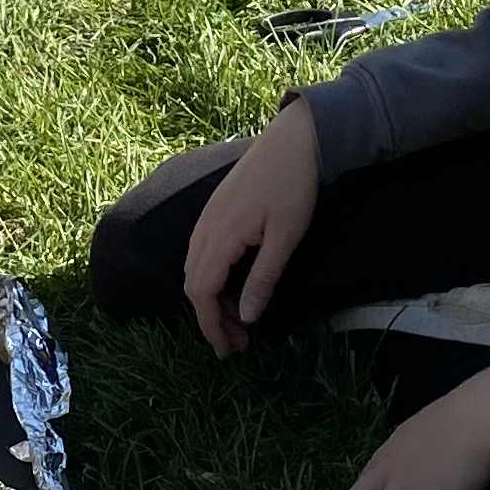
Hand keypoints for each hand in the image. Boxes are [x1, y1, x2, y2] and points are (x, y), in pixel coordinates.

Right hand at [180, 103, 321, 354]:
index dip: (212, 326)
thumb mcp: (285, 237)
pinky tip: (235, 285)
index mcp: (220, 237)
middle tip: (238, 344)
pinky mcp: (216, 209)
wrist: (295, 137)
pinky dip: (212, 277)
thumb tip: (247, 317)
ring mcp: (208, 216)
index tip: (229, 351)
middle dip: (212, 319)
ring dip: (212, 299)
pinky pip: (201, 252)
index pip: (203, 293)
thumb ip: (263, 278)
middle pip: (194, 284)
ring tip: (239, 320)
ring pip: (195, 268)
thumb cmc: (294, 185)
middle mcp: (205, 228)